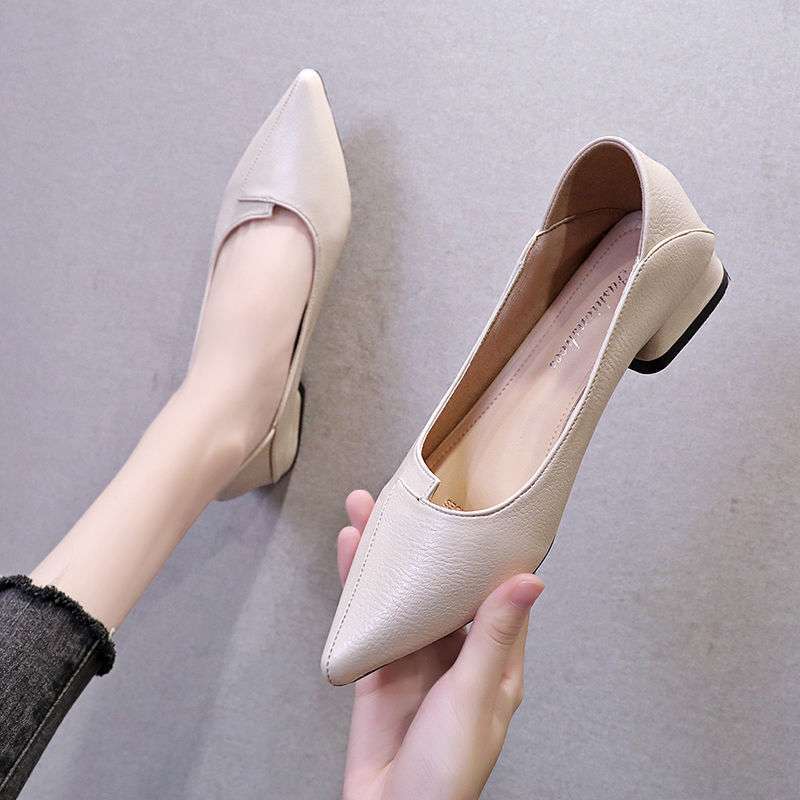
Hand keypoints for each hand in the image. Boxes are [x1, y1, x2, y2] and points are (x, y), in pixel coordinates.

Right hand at [337, 490, 544, 799]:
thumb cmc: (448, 770)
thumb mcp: (475, 696)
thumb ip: (493, 636)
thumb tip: (529, 581)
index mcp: (493, 655)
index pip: (494, 587)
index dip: (486, 544)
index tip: (478, 500)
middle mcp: (457, 648)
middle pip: (441, 580)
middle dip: (425, 538)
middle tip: (411, 493)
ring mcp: (417, 653)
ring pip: (403, 590)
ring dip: (387, 551)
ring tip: (369, 508)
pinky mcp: (381, 663)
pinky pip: (371, 614)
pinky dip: (360, 582)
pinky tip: (351, 550)